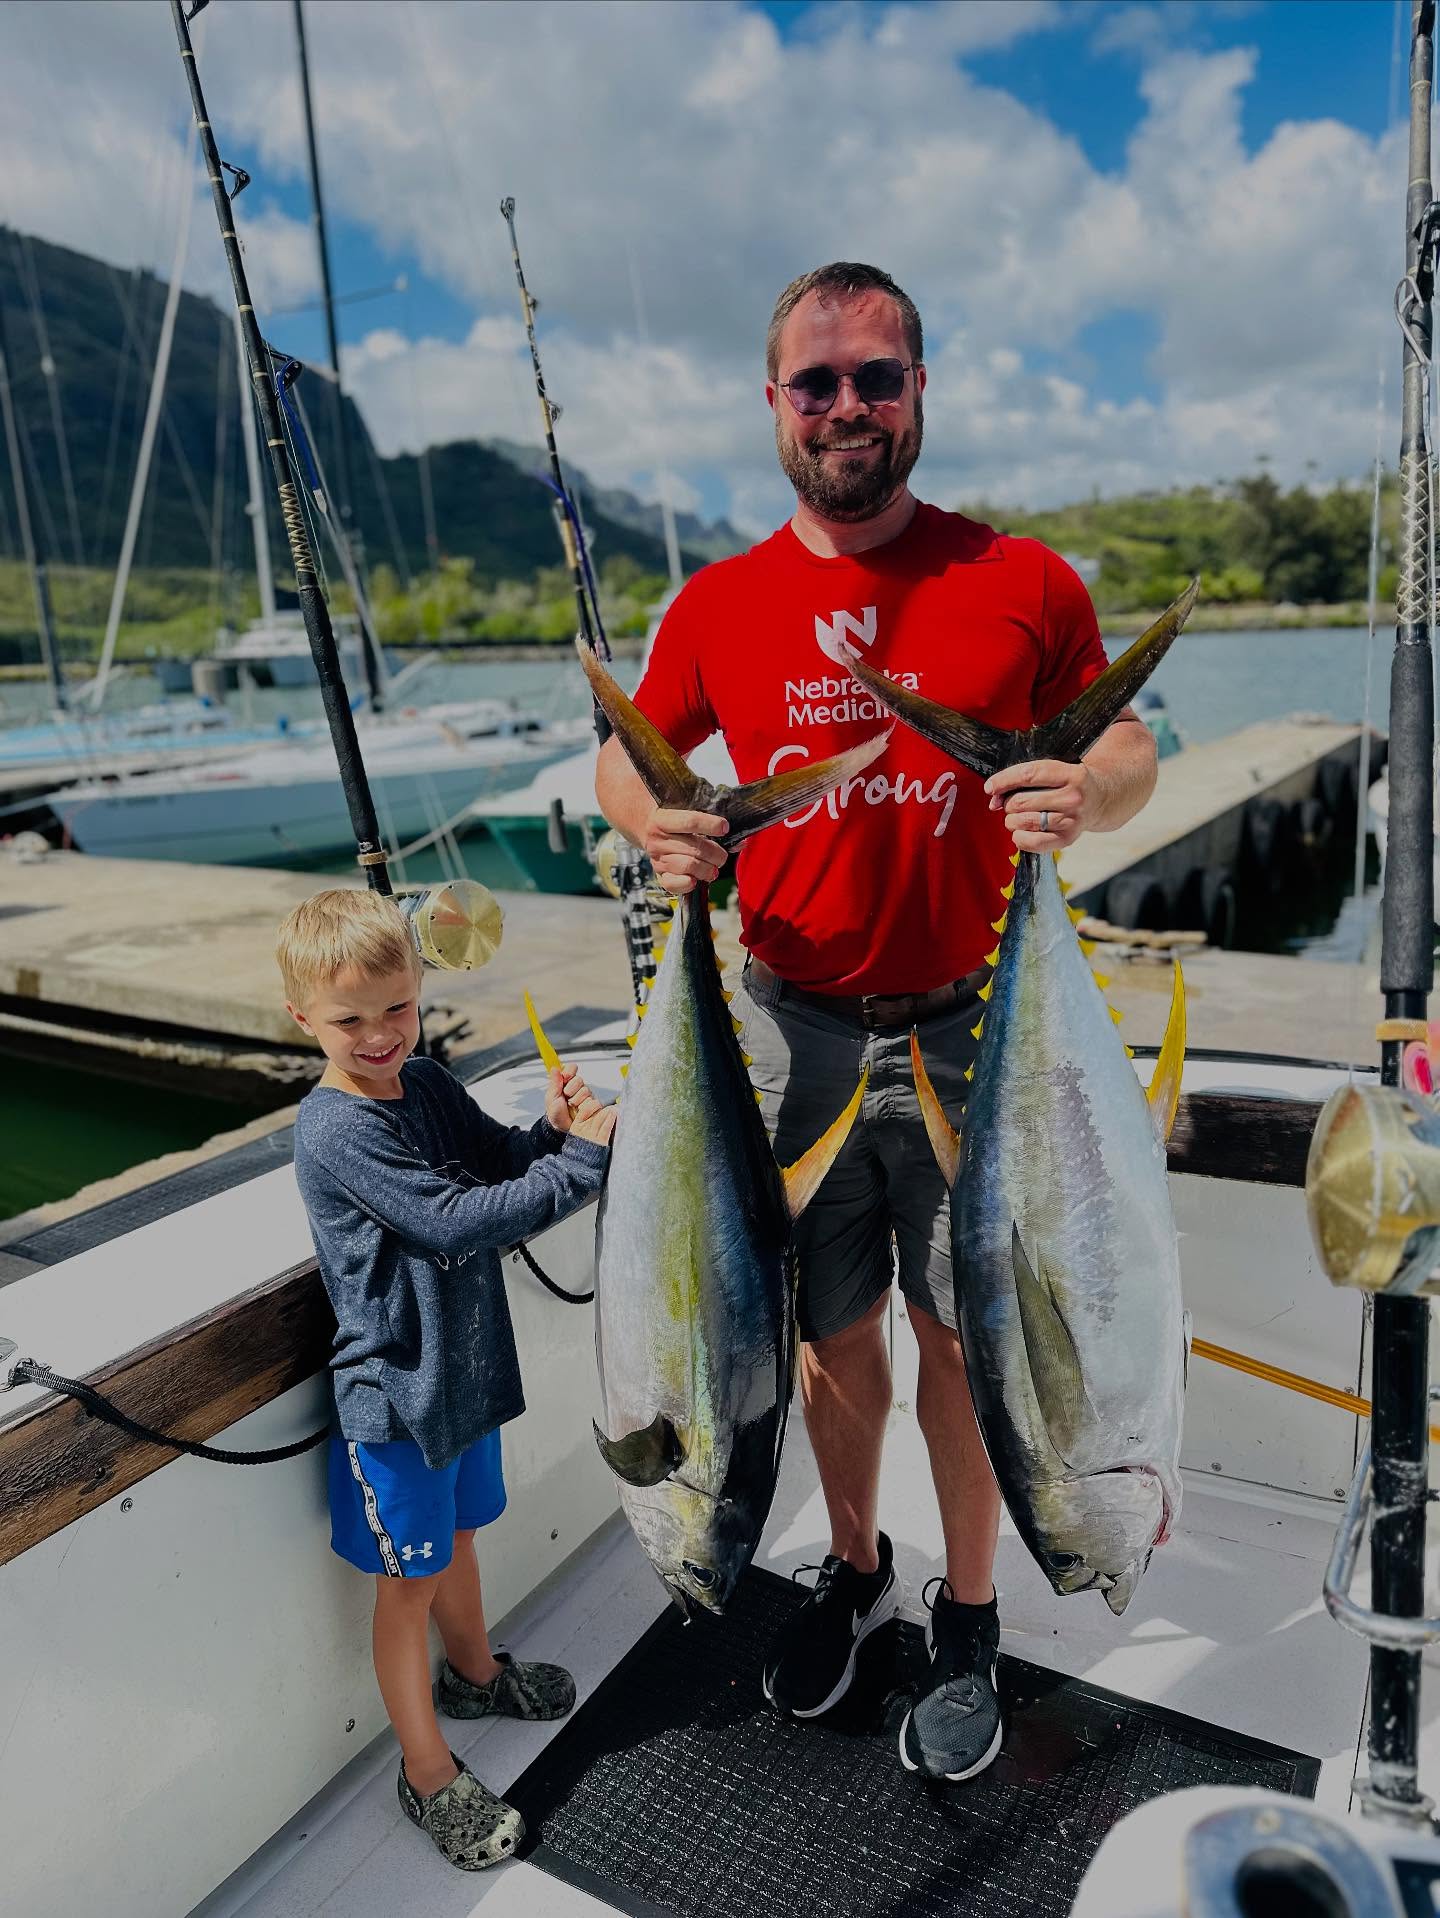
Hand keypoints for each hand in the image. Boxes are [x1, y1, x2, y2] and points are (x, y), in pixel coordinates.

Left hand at [544, 1064, 588, 1132]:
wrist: (561, 1127)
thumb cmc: (555, 1112)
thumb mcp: (551, 1097)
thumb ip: (554, 1082)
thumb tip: (554, 1068)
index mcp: (566, 1082)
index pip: (572, 1068)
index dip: (569, 1071)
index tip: (565, 1077)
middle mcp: (577, 1087)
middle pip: (579, 1079)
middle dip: (571, 1089)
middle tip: (566, 1096)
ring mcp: (586, 1095)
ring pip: (586, 1090)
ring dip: (576, 1099)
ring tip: (571, 1106)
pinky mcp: (593, 1104)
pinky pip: (593, 1101)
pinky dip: (584, 1107)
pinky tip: (579, 1110)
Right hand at [570, 1101, 617, 1147]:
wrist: (580, 1166)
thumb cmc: (582, 1150)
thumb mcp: (577, 1136)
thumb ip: (585, 1124)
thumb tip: (596, 1112)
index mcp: (576, 1126)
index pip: (584, 1110)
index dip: (592, 1104)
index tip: (598, 1102)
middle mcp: (583, 1129)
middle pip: (594, 1112)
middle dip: (603, 1106)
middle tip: (611, 1103)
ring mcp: (591, 1135)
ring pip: (600, 1117)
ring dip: (609, 1110)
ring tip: (616, 1107)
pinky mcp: (599, 1141)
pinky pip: (606, 1127)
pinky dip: (611, 1118)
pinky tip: (615, 1113)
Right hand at [643, 805, 727, 895]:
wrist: (645, 826)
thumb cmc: (671, 818)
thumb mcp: (685, 812)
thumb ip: (710, 824)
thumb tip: (739, 843)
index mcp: (663, 819)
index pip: (690, 822)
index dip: (711, 825)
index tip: (724, 827)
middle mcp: (658, 840)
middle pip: (695, 848)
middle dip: (716, 853)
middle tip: (722, 855)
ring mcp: (658, 858)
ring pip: (689, 866)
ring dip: (707, 869)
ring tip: (713, 867)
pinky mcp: (659, 874)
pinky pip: (673, 885)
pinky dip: (688, 884)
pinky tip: (695, 879)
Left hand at [983, 759, 1104, 851]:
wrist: (1100, 799)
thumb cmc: (1068, 783)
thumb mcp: (1053, 772)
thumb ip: (1023, 780)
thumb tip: (993, 799)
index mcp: (1069, 774)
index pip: (1028, 775)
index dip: (1003, 781)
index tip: (989, 787)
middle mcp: (1072, 797)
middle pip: (1021, 801)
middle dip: (1008, 803)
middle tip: (1012, 803)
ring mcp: (1071, 820)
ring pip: (1022, 821)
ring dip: (1012, 820)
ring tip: (1019, 816)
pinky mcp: (1067, 839)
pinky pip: (1030, 842)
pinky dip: (1019, 837)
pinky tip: (1023, 830)